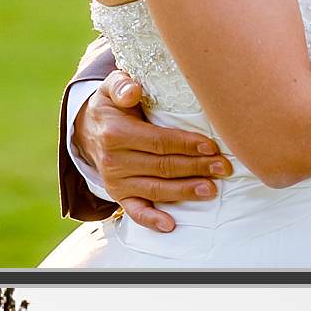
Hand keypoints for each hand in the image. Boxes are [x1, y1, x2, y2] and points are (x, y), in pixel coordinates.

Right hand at [75, 65, 232, 232]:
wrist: (87, 130)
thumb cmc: (110, 106)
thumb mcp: (110, 89)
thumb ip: (121, 85)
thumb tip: (133, 90)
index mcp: (116, 134)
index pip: (159, 141)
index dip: (187, 145)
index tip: (211, 146)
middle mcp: (115, 161)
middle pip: (163, 166)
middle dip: (196, 167)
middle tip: (223, 168)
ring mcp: (116, 182)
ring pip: (156, 188)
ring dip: (185, 191)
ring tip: (211, 190)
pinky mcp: (118, 195)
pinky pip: (135, 211)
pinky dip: (152, 220)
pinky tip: (170, 225)